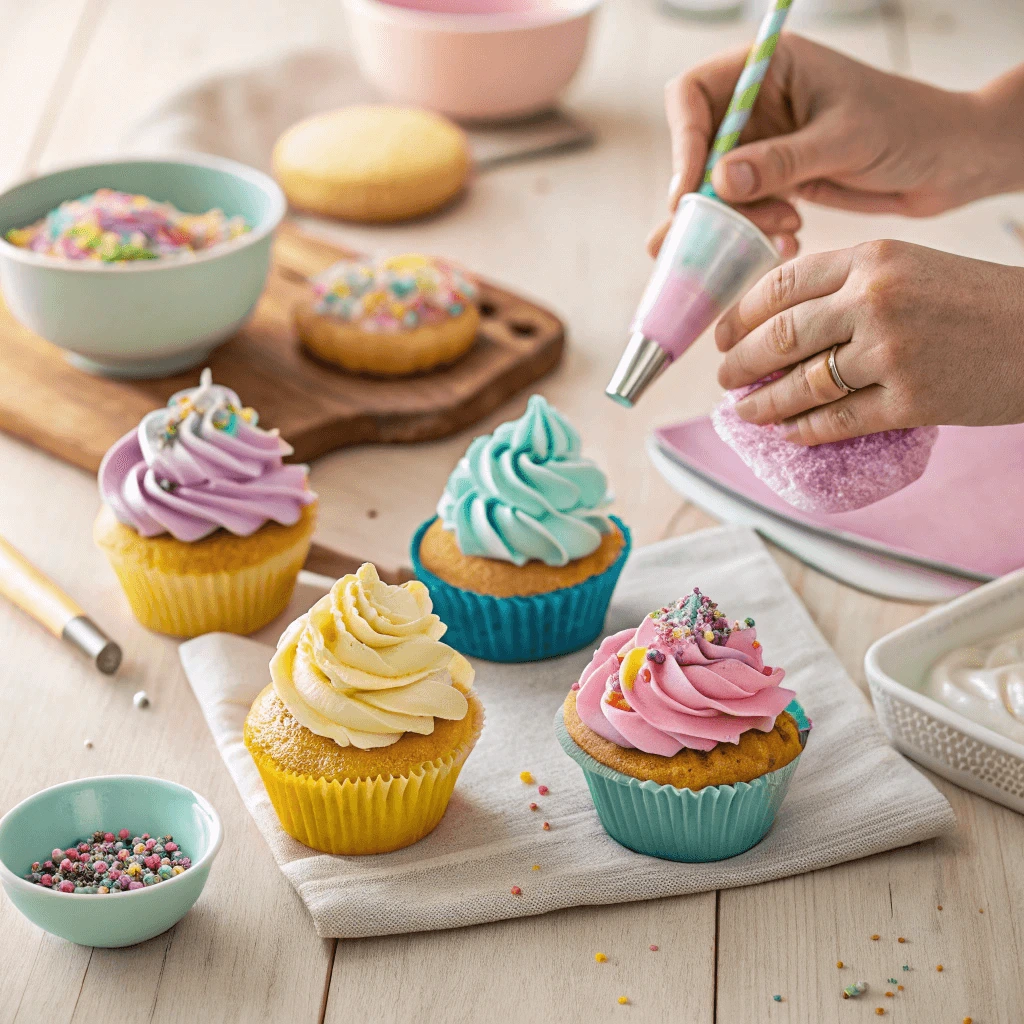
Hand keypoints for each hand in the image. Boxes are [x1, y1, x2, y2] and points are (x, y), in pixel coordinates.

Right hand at [649, 35, 1023, 259]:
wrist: (947, 162)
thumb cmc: (908, 128)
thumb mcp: (844, 140)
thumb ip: (782, 160)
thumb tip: (719, 180)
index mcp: (770, 68)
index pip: (692, 95)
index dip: (683, 141)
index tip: (691, 190)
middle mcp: (757, 103)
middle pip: (695, 148)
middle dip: (704, 194)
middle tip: (718, 231)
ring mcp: (763, 143)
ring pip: (715, 187)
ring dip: (736, 218)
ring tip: (783, 227)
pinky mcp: (774, 179)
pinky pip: (741, 209)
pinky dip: (755, 230)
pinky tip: (789, 236)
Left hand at [715, 240, 1023, 443]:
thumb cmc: (979, 302)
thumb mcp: (914, 268)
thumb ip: (852, 286)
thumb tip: (784, 324)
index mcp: (873, 258)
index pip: (781, 284)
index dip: (741, 314)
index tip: (723, 336)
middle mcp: (874, 299)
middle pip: (778, 336)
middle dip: (739, 363)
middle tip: (725, 379)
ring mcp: (890, 351)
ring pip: (800, 384)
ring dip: (764, 404)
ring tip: (748, 412)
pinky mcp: (909, 400)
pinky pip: (836, 420)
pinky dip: (804, 431)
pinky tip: (790, 433)